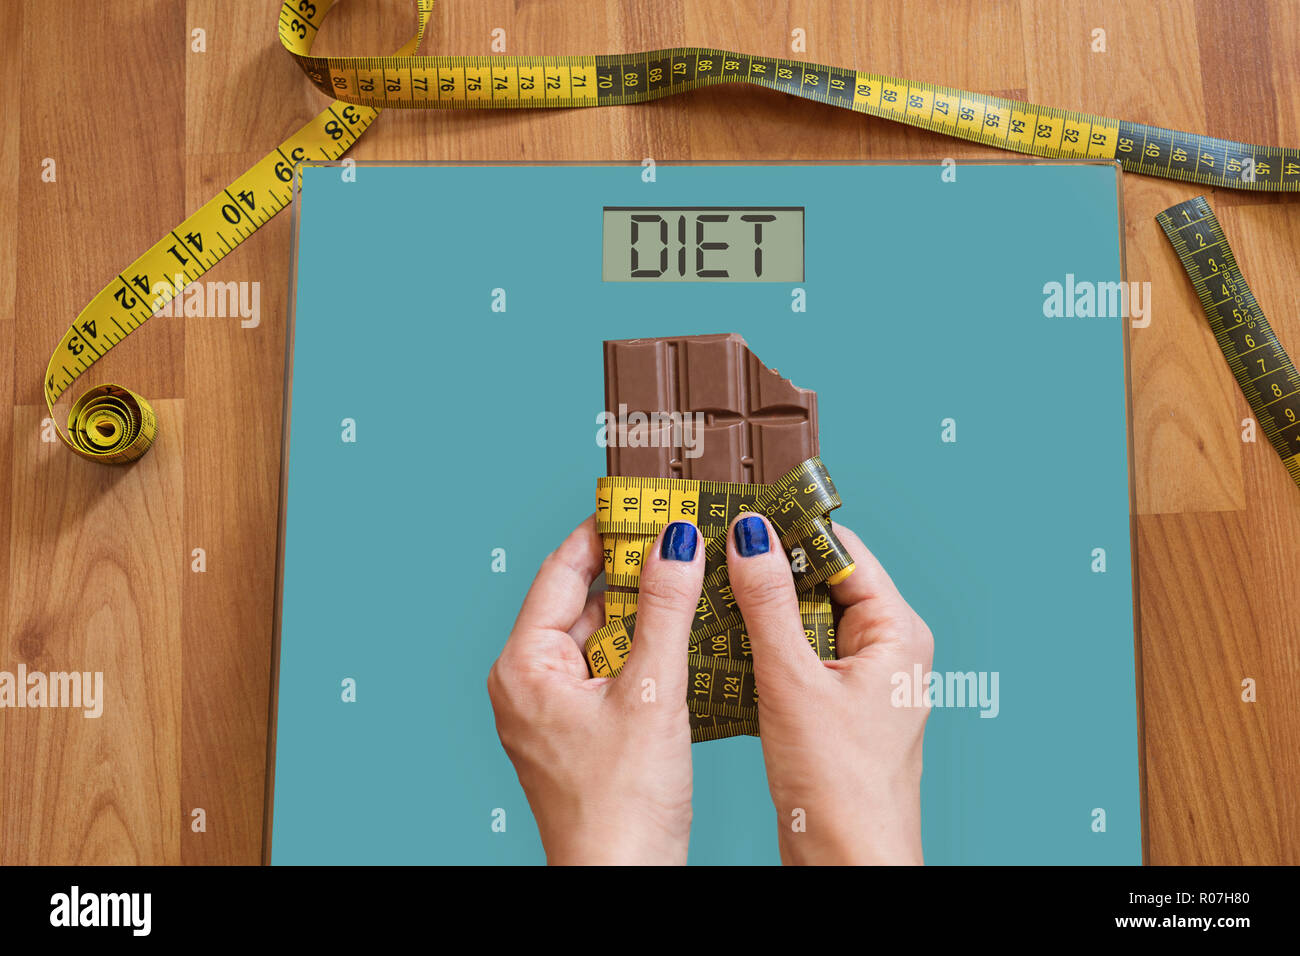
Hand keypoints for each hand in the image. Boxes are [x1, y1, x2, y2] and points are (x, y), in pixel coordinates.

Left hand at [488, 516, 705, 864]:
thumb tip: (676, 541)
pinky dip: (645, 649)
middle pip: (581, 601)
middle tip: (678, 533)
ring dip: (643, 610)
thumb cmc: (620, 809)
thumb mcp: (653, 692)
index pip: (560, 572)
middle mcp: (529, 684)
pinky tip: (682, 634)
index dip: (603, 532)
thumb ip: (667, 610)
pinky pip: (611, 671)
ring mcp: (553, 711)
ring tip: (688, 575)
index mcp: (524, 667)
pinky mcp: (581, 733)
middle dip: (631, 569)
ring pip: (601, 637)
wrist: (623, 885)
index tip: (641, 500)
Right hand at [727, 514, 932, 864]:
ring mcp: (862, 678)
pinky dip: (765, 644)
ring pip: (808, 619)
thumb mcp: (792, 681)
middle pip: (824, 581)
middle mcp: (887, 648)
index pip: (844, 551)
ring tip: (713, 586)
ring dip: (764, 606)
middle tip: (716, 545)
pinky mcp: (837, 705)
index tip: (743, 512)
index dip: (793, 529)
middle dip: (771, 566)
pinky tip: (727, 639)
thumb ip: (768, 604)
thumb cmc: (840, 787)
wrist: (848, 863)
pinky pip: (800, 654)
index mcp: (897, 631)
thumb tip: (750, 537)